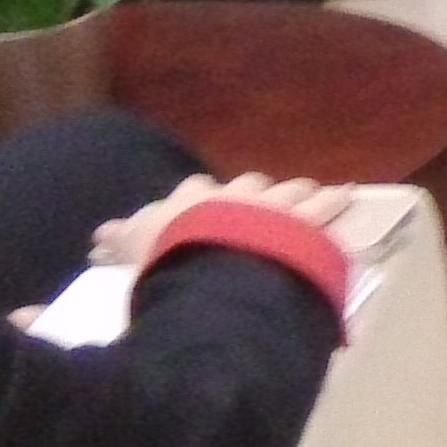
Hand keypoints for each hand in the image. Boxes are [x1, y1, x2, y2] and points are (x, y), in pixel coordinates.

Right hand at [90, 175, 350, 267]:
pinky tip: (345, 196)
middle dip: (254, 193)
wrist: (215, 261)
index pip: (193, 191)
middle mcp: (236, 194)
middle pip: (248, 185)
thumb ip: (122, 238)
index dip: (198, 197)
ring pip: (291, 190)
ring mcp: (274, 205)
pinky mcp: (307, 220)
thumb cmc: (168, 257)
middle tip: (261, 203)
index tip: (200, 200)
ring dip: (299, 193)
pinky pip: (325, 206)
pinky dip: (334, 202)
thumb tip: (101, 235)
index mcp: (192, 200)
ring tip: (311, 193)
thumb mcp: (135, 247)